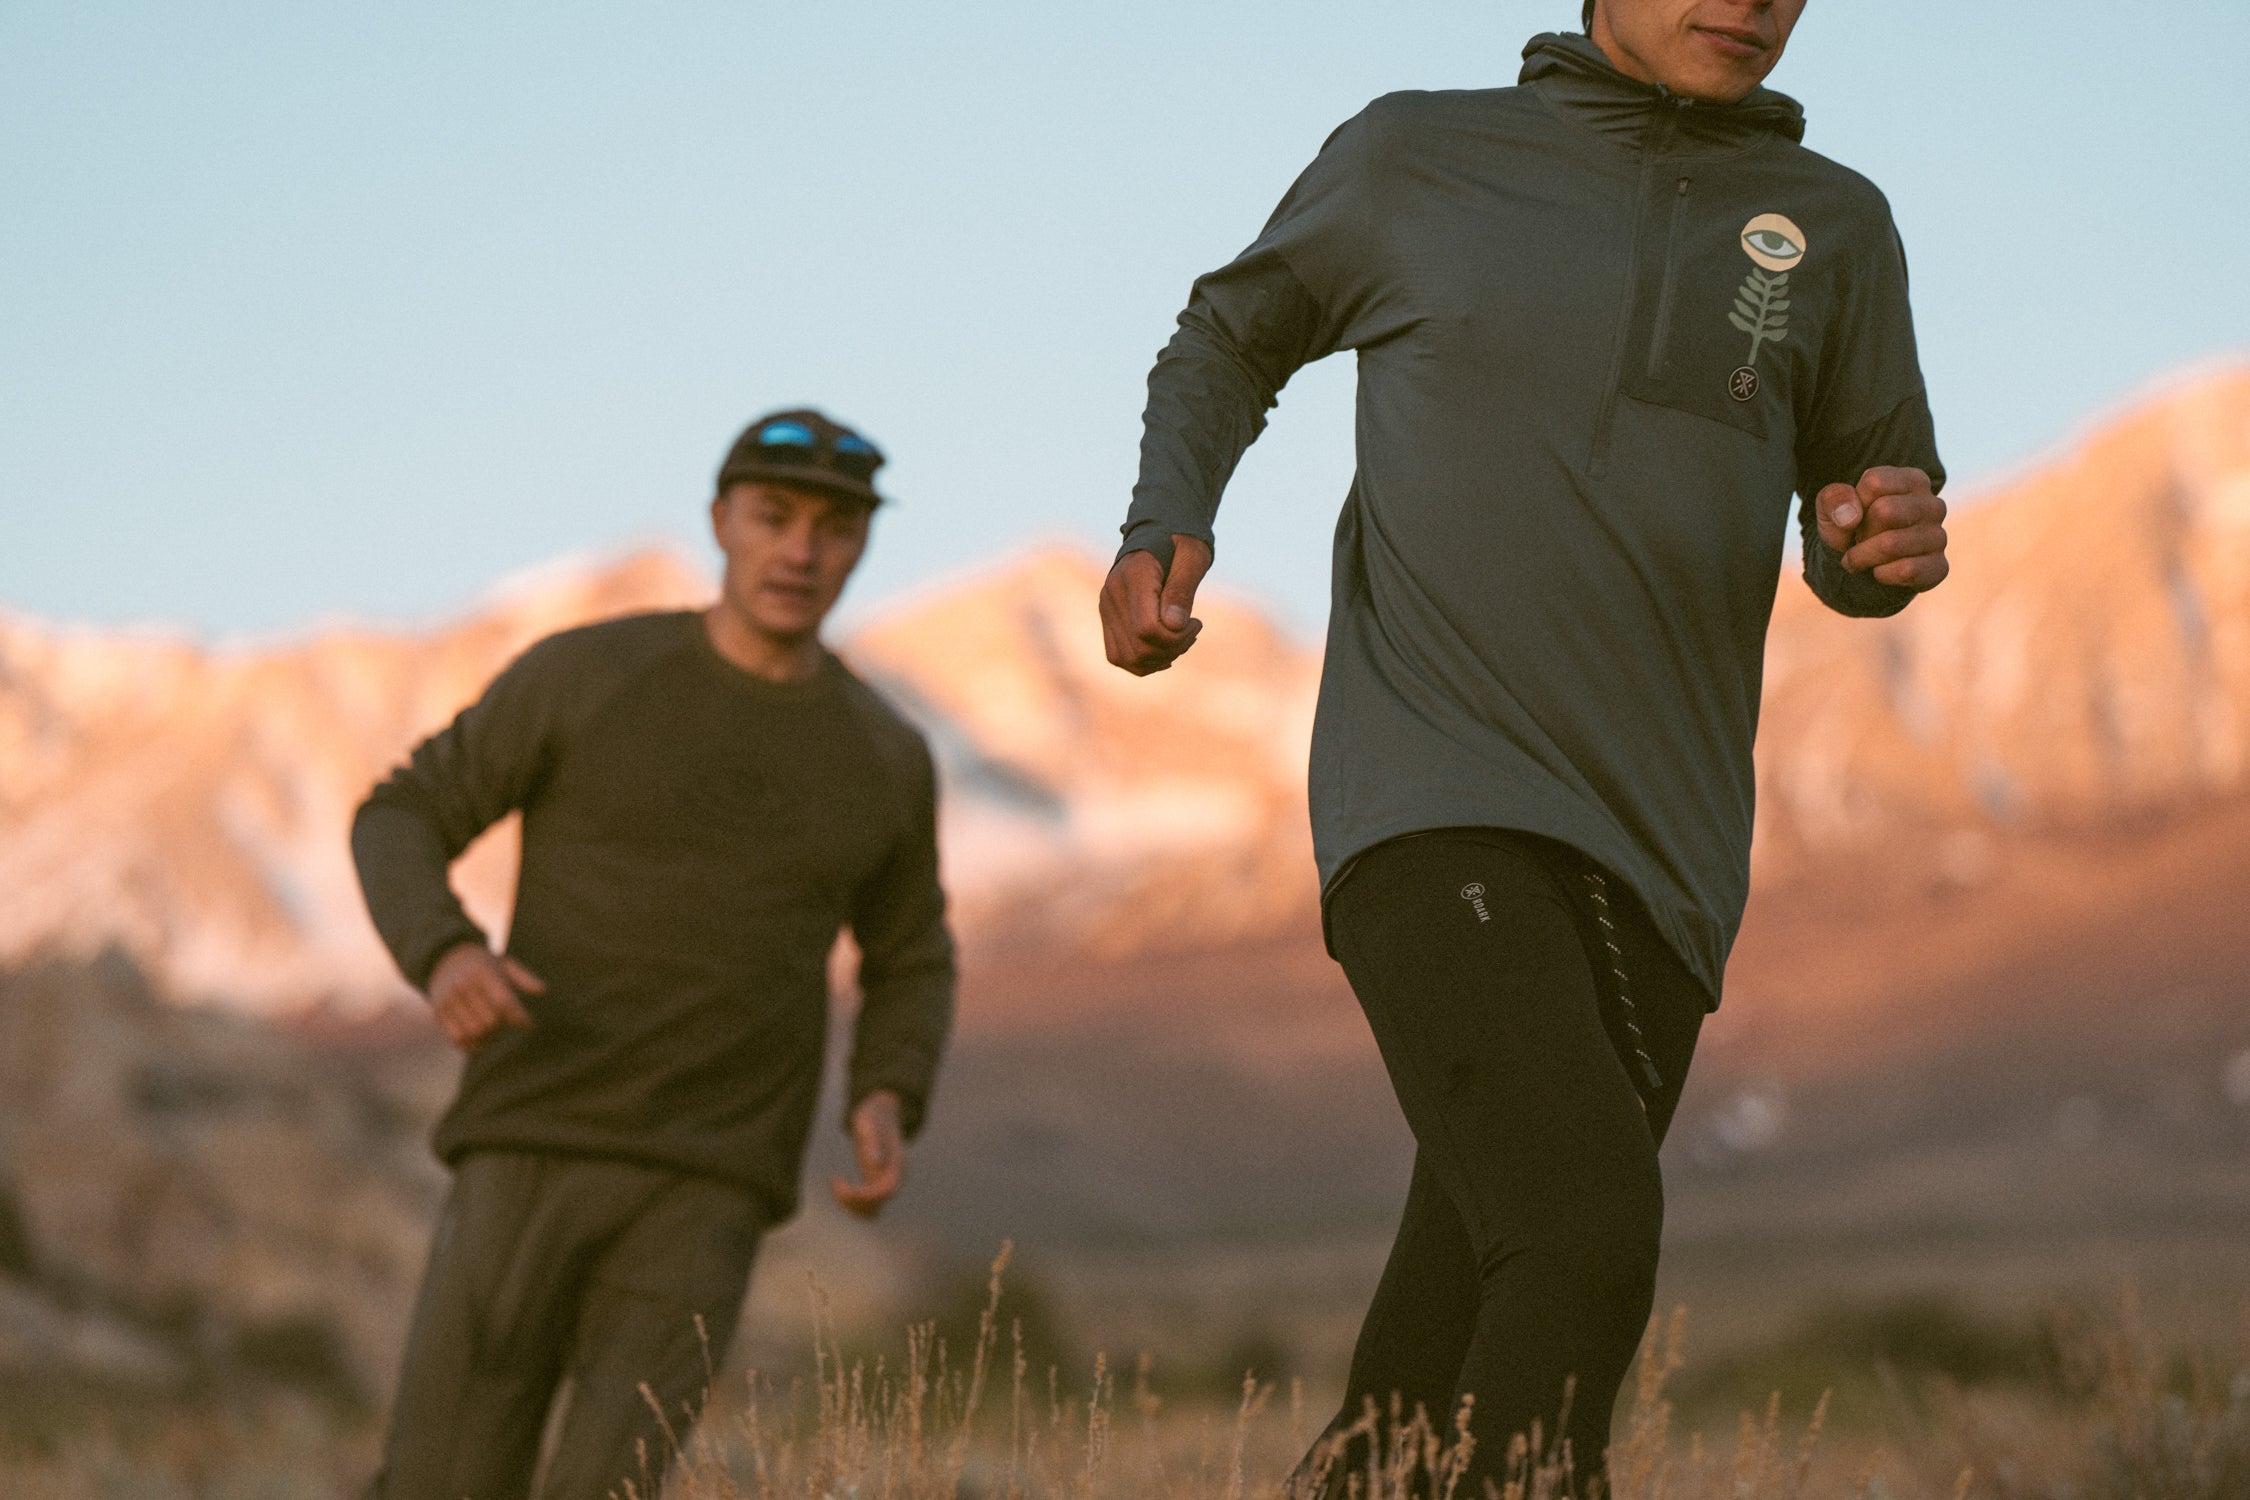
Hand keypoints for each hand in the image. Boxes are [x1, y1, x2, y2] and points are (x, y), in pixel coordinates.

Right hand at [425, 942, 539, 1051]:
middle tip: (508, 1023)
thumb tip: (542, 990)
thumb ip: (524, 978)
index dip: (519, 1017)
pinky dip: (473, 1045)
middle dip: (504, 1026)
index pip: (504, 1002)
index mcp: (483, 973)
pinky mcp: (439, 1013)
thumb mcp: (505, 964)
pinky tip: (482, 1039)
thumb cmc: (485, 965)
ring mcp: (449, 1001)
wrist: (446, 959)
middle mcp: (463, 986)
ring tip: (496, 1031)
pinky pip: (458, 1039)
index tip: (528, 1024)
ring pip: (475, 1032)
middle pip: (491, 1021)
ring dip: (490, 1037)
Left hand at [831, 1090, 906, 1218]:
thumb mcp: (868, 1123)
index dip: (862, 1194)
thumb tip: (875, 1162)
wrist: (880, 1111)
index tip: (838, 1182)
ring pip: (872, 1211)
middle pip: (877, 1205)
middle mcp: (894, 1176)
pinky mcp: (876, 1183)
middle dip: (853, 1200)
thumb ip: (872, 1141)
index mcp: (896, 1164)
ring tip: (836, 1185)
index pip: (885, 1192)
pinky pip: (867, 1205)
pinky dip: (852, 1203)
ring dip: (852, 1205)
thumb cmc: (872, 1115)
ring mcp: (886, 1182)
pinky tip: (839, 1185)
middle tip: (835, 1182)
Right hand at [1099, 534, 1213, 675]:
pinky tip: (1165, 649)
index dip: (1176, 637)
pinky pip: (1119, 656)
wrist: (1158, 536)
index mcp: (1133, 575)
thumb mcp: (1191, 558)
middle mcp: (1112, 594)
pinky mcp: (1108, 620)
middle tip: (1192, 629)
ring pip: (1127, 659)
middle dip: (1172, 649)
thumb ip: (1182, 590)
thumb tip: (1174, 625)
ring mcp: (1107, 609)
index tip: (1195, 622)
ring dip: (1159, 659)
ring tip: (1179, 639)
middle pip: (1138, 649)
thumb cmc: (1181, 544)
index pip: (1147, 629)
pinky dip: (1144, 661)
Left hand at [1814, 466, 1949, 590]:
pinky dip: (1881, 575)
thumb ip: (1834, 499)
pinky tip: (1880, 572)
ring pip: (1891, 544)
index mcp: (1913, 480)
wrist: (1862, 567)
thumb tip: (1851, 516)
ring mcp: (1939, 536)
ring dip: (1864, 557)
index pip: (1875, 483)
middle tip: (1858, 539)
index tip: (1856, 514)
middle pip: (1884, 511)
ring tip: (1863, 557)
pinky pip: (1906, 571)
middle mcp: (1933, 505)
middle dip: (1860, 531)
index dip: (1854, 503)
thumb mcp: (1831, 508)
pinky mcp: (1939, 567)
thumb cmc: (1850, 528)